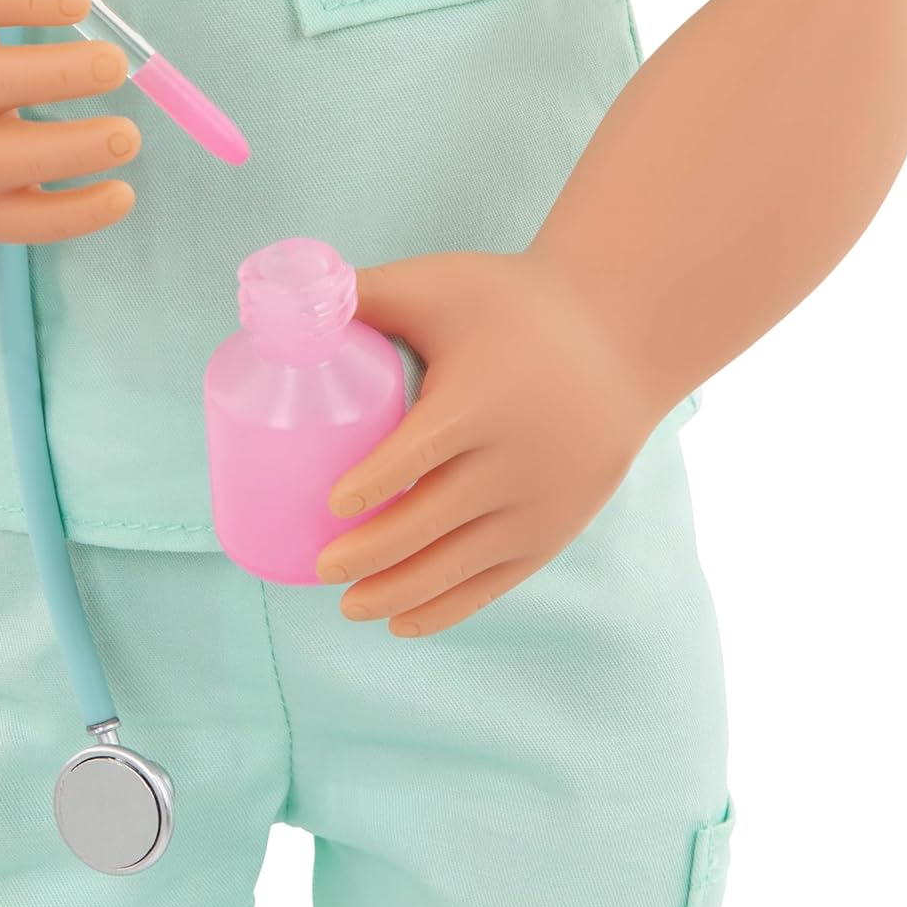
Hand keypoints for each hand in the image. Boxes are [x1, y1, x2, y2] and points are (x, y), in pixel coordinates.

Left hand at [317, 251, 663, 636]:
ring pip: (462, 563)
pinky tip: (402, 622)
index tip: (331, 505)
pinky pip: (496, 579)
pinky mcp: (556, 529)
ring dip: (401, 592)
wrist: (621, 339)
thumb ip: (367, 293)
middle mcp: (521, 459)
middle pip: (434, 520)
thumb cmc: (514, 306)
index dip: (375, 484)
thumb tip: (285, 301)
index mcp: (486, 399)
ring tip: (347, 607)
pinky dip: (448, 607)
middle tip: (321, 566)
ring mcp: (543, 502)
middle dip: (372, 554)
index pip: (423, 452)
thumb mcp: (444, 284)